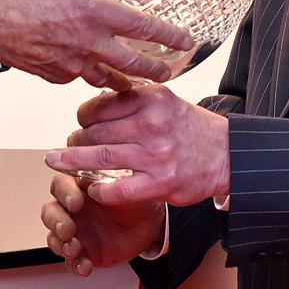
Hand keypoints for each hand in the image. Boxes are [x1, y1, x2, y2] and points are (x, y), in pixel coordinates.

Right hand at [0, 0, 194, 86]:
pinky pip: (79, 76)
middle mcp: (89, 43)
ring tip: (135, 80)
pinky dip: (90, 74)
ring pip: (109, 79)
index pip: (146, 28)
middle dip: (158, 69)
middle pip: (135, 64)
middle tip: (170, 69)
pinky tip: (91, 68)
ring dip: (126, 80)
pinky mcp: (55, 75)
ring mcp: (72, 64)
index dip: (171, 35)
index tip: (186, 40)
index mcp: (96, 13)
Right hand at [42, 171, 163, 276]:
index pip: (60, 185)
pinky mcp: (83, 253)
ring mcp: (75, 232)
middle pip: (50, 213)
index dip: (64, 193)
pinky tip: (85, 264)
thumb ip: (107, 182)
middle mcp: (71, 209)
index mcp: (78, 187)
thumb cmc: (133, 201)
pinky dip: (76, 265)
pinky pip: (71, 261)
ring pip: (54, 238)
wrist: (148, 225)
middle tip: (68, 228)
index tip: (76, 202)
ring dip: (61, 244)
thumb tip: (96, 183)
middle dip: (56, 222)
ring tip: (74, 248)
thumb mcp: (124, 185)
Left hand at [44, 84, 230, 207]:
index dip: (83, 115)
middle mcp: (152, 124)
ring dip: (75, 162)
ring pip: (100, 157)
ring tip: (60, 162)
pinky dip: (99, 190)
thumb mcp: (166, 100)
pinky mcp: (160, 183)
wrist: (228, 154)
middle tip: (68, 145)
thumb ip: (133, 98)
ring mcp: (156, 155)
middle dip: (75, 140)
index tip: (79, 121)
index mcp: (152, 98)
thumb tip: (96, 100)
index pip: (101, 104)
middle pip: (96, 131)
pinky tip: (92, 189)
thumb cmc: (191, 127)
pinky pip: (118, 189)